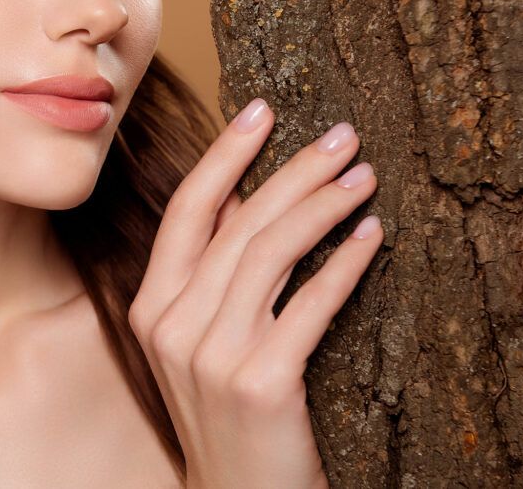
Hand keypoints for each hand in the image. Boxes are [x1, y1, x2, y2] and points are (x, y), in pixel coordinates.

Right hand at [128, 97, 382, 488]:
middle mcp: (172, 324)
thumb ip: (216, 273)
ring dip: (324, 208)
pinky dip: (345, 266)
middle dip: (292, 172)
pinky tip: (371, 237)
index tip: (260, 111)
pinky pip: (309, 307)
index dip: (224, 156)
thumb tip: (252, 200)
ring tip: (363, 178)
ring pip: (272, 256)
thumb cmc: (223, 411)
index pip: (187, 212)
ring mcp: (211, 355)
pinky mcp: (259, 383)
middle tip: (342, 137)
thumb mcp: (201, 339)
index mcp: (151, 306)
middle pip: (238, 226)